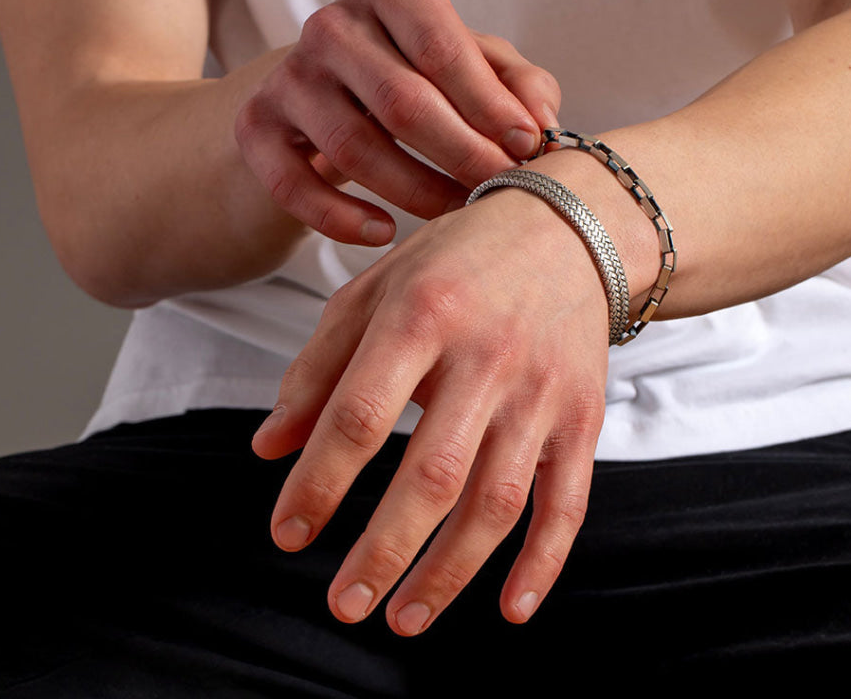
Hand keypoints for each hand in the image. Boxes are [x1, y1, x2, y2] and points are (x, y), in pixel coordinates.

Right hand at [235, 0, 560, 245]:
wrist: (324, 96)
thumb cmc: (417, 76)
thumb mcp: (473, 65)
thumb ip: (517, 83)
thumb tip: (542, 127)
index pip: (442, 46)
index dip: (490, 105)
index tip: (529, 150)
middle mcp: (332, 22)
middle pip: (402, 100)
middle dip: (462, 155)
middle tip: (501, 192)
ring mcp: (287, 74)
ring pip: (353, 145)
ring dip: (416, 191)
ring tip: (457, 214)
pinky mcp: (256, 126)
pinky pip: (293, 182)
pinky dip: (339, 217)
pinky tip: (383, 232)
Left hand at [252, 186, 609, 633]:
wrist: (567, 231)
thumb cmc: (459, 260)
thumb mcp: (377, 288)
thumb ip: (319, 365)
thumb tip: (269, 448)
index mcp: (422, 316)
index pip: (360, 415)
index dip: (318, 482)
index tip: (288, 532)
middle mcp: (486, 357)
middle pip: (434, 474)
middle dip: (384, 551)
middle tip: (344, 604)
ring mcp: (540, 392)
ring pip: (498, 501)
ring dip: (450, 572)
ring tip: (404, 618)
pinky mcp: (581, 416)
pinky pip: (568, 501)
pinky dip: (543, 563)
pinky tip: (510, 609)